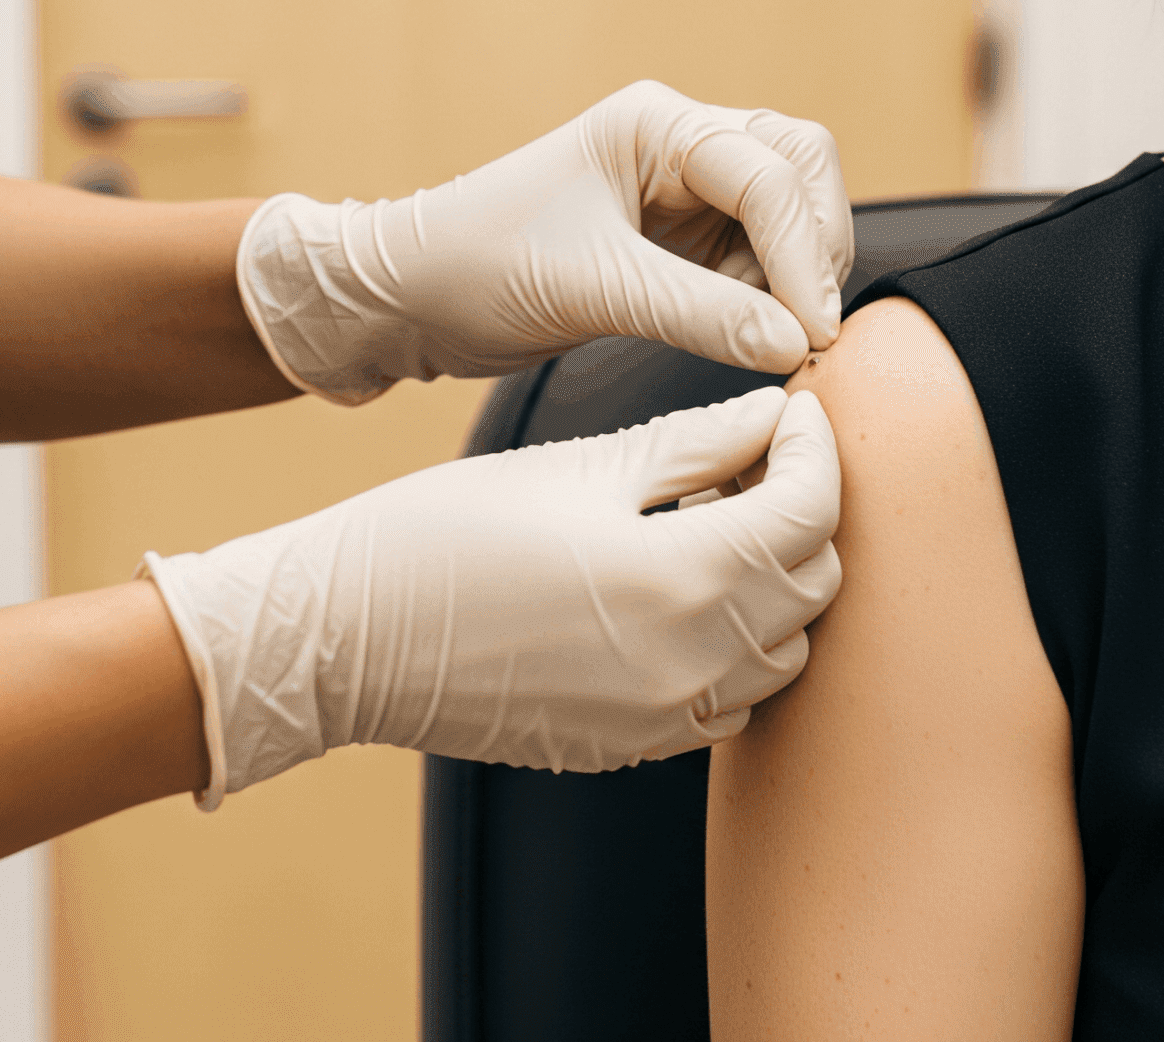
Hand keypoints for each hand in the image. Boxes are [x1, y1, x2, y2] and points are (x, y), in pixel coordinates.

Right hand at [143, 387, 840, 805]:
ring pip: (783, 651)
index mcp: (683, 578)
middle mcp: (693, 665)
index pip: (809, 510)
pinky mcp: (633, 748)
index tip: (795, 415)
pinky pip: (729, 700)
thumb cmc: (444, 535)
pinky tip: (675, 594)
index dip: (816, 449)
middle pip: (813, 584)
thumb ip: (692, 443)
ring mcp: (666, 719)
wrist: (347, 638)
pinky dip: (732, 646)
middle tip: (753, 459)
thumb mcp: (577, 466)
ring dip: (772, 583)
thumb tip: (769, 415)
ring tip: (708, 525)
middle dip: (802, 511)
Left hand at [237, 80, 853, 403]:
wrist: (406, 299)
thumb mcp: (590, 290)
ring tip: (763, 337)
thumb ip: (701, 313)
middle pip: (800, 169)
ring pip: (788, 214)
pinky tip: (744, 336)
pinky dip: (767, 297)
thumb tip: (794, 342)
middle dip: (816, 247)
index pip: (769, 174)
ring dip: (793, 276)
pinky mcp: (676, 243)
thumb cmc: (473, 268)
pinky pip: (755, 258)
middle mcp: (676, 147)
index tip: (811, 331)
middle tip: (808, 330)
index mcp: (653, 126)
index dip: (803, 253)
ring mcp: (680, 193)